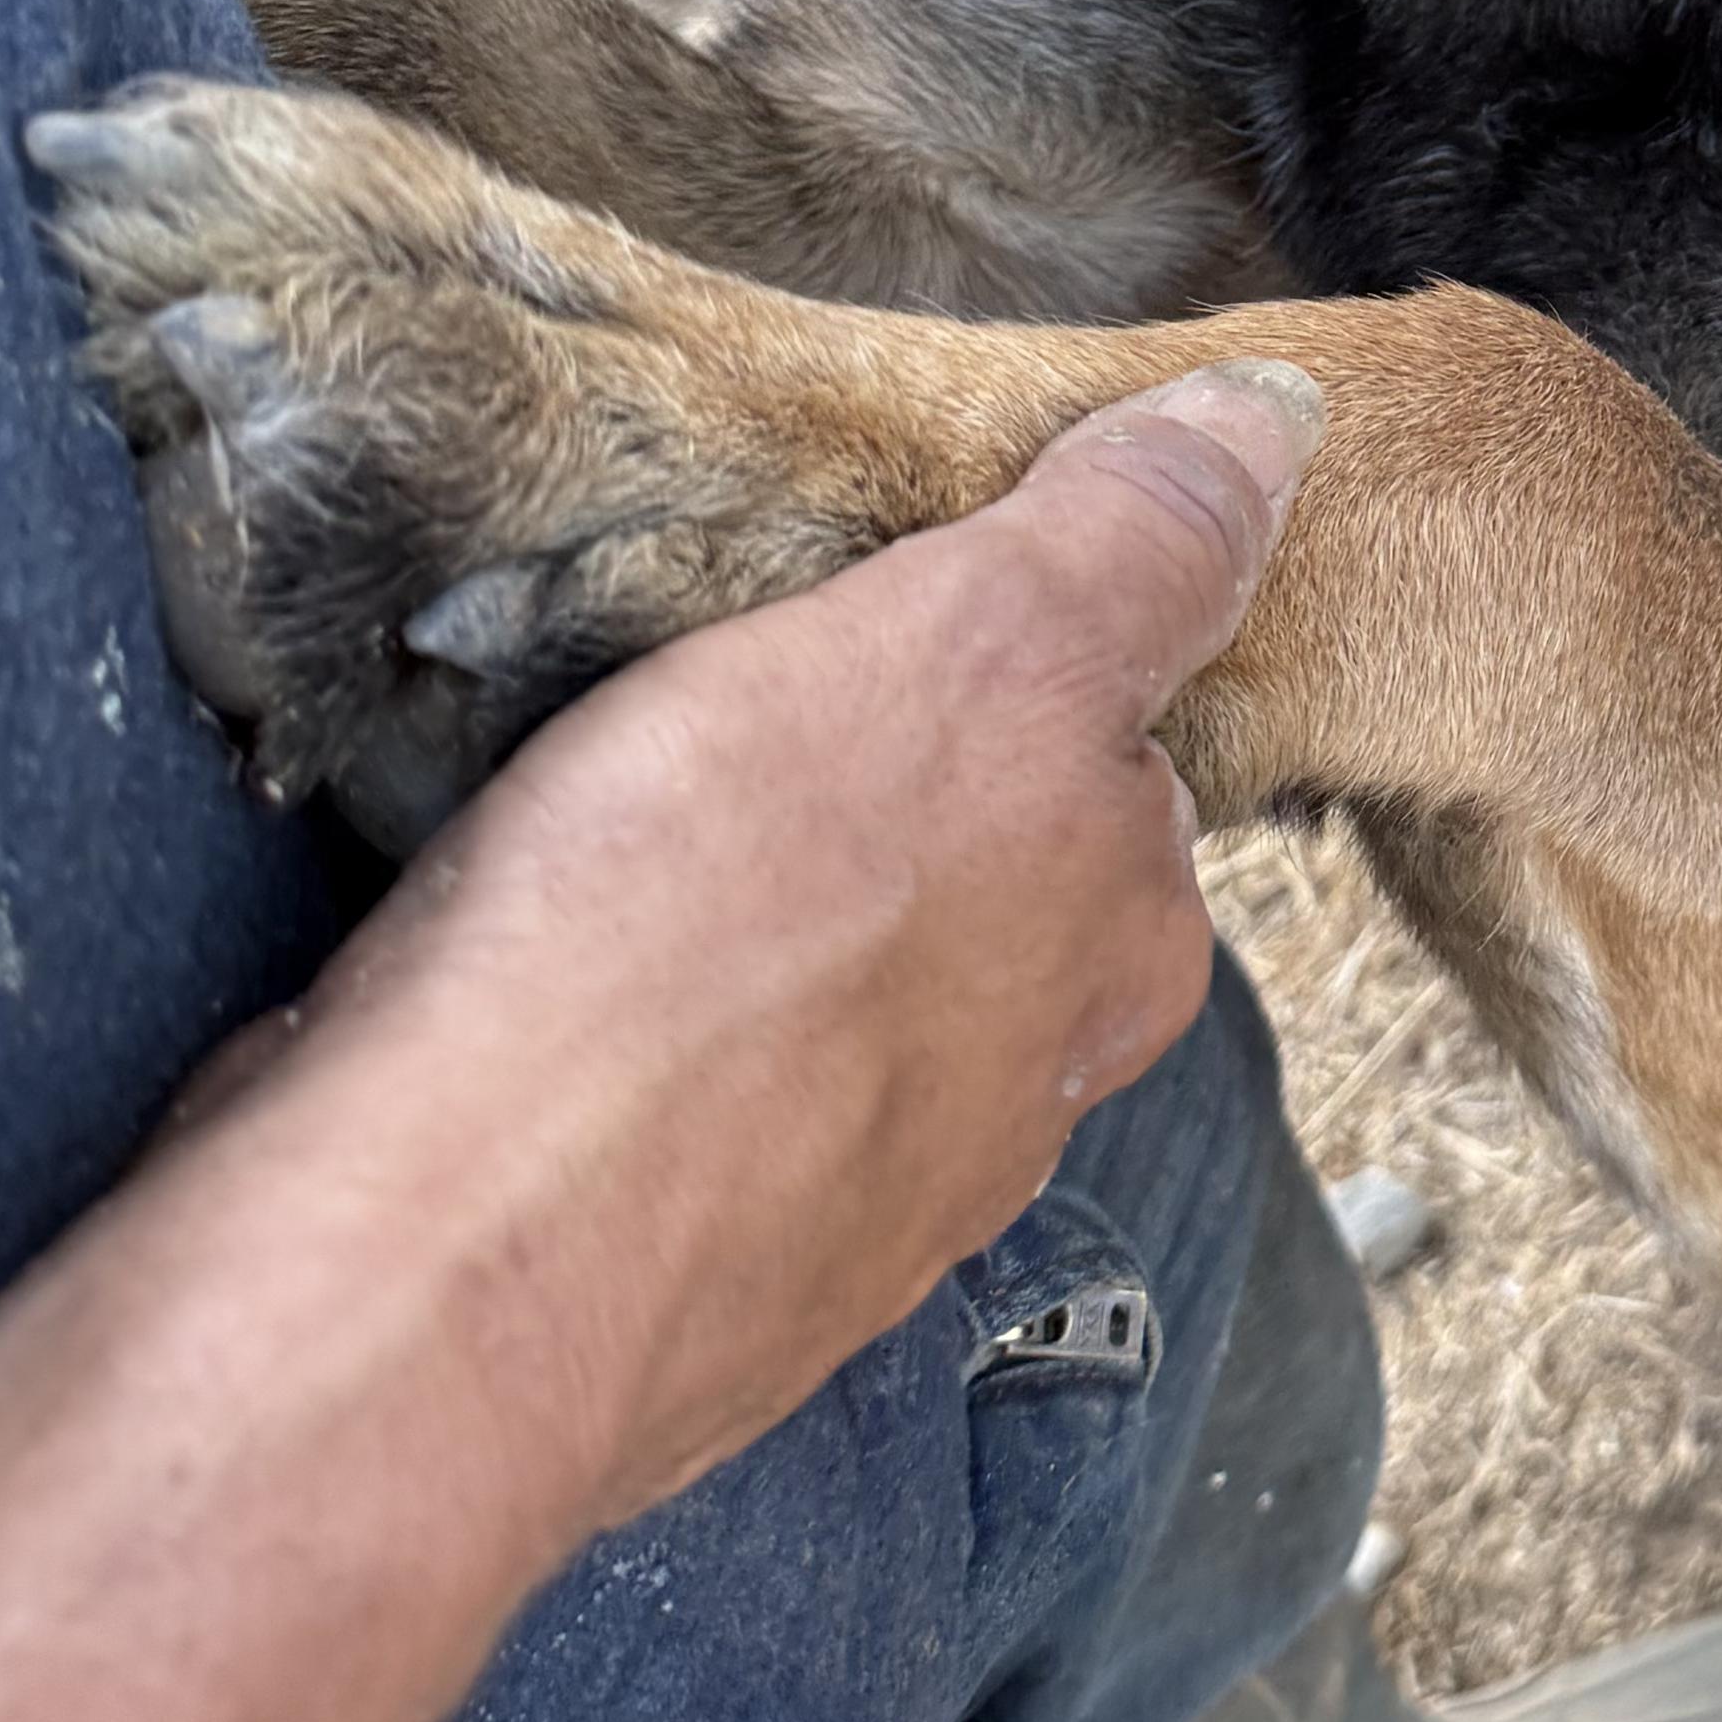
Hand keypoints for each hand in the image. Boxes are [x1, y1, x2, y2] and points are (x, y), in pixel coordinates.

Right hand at [314, 354, 1319, 1526]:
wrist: (446, 1267)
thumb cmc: (711, 933)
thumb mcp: (969, 649)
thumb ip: (1128, 545)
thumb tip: (1274, 424)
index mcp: (1121, 943)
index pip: (1106, 765)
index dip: (980, 674)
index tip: (856, 641)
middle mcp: (1025, 1100)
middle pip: (975, 897)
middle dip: (864, 822)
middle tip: (708, 740)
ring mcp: (855, 1222)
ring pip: (830, 1020)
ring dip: (741, 947)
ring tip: (603, 873)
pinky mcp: (693, 1297)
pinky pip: (691, 1131)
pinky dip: (633, 1065)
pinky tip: (537, 1017)